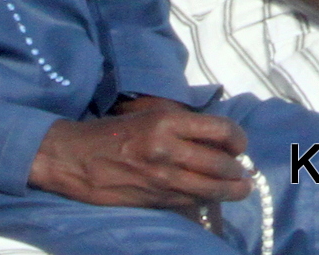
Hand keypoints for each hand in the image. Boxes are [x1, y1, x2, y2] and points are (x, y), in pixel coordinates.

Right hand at [28, 98, 248, 209]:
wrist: (75, 158)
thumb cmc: (114, 132)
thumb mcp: (151, 115)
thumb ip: (183, 125)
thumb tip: (218, 139)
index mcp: (168, 122)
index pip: (221, 130)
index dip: (238, 139)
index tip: (240, 145)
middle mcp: (168, 150)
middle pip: (220, 165)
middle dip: (238, 172)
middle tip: (244, 173)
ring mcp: (161, 179)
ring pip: (209, 190)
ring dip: (231, 192)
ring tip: (241, 190)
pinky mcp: (154, 200)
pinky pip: (189, 203)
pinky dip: (205, 201)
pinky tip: (211, 199)